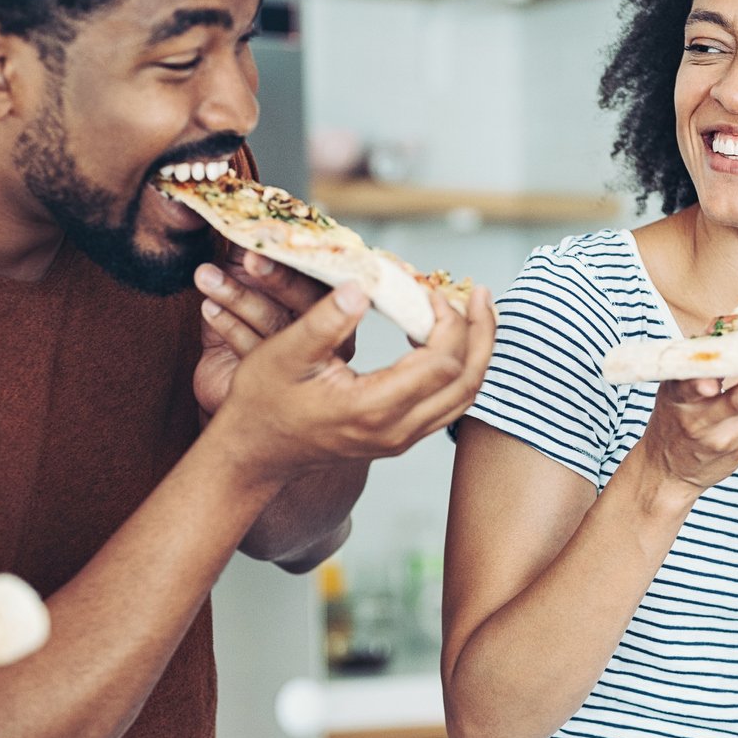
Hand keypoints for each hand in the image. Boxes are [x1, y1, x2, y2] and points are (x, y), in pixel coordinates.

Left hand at [192, 251, 354, 417]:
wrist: (230, 382)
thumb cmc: (246, 324)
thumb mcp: (248, 281)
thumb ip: (249, 250)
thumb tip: (237, 204)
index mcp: (329, 300)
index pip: (319, 274)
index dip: (297, 256)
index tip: (273, 235)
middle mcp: (328, 332)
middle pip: (308, 302)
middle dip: (276, 277)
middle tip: (249, 257)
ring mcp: (305, 361)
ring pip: (276, 326)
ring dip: (238, 296)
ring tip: (206, 278)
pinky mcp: (275, 381)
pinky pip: (253, 351)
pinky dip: (227, 326)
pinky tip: (208, 308)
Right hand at [205, 276, 494, 484]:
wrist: (256, 451)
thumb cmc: (263, 401)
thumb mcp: (283, 353)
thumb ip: (325, 321)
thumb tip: (361, 287)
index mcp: (371, 408)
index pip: (440, 363)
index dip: (448, 321)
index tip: (428, 290)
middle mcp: (395, 430)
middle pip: (466, 382)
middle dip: (481, 334)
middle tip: (480, 293)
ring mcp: (401, 439)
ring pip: (464, 397)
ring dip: (476, 352)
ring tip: (475, 312)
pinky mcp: (399, 437)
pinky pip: (448, 405)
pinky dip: (459, 370)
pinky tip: (446, 340)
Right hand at [634, 358, 737, 493]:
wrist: (669, 472)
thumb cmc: (671, 418)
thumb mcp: (671, 388)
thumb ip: (696, 359)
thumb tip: (723, 323)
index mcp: (677, 402)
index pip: (691, 386)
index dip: (709, 375)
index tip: (732, 358)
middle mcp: (702, 424)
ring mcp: (726, 440)